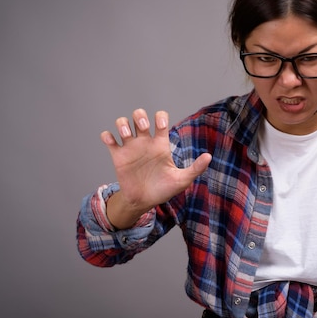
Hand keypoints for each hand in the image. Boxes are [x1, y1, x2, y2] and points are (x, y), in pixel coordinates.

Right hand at [100, 109, 211, 228]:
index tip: (161, 126)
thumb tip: (209, 157)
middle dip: (140, 116)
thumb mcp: (182, 180)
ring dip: (122, 123)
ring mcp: (130, 148)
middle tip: (144, 129)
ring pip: (122, 123)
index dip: (160, 117)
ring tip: (126, 135)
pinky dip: (107, 136)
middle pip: (139, 116)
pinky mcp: (118, 156)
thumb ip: (195, 168)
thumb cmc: (164, 189)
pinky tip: (112, 142)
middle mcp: (145, 142)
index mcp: (160, 144)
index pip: (160, 119)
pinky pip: (108, 139)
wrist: (145, 202)